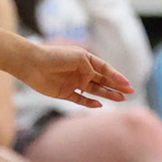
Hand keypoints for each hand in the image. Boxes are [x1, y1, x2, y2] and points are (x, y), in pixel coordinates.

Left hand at [16, 41, 133, 108]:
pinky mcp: (65, 93)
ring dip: (108, 94)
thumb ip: (92, 68)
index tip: (127, 84)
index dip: (117, 76)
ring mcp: (74, 83)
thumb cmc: (55, 56)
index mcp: (86, 60)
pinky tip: (100, 104)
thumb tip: (100, 78)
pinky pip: (81, 100)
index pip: (106, 69)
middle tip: (130, 93)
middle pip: (103, 81)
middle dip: (117, 86)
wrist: (32, 63)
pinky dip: (90, 102)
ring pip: (95, 91)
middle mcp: (81, 72)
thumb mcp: (79, 57)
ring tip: (121, 99)